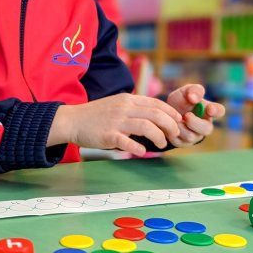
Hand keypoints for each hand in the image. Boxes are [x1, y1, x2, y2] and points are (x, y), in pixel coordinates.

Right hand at [47, 93, 181, 155]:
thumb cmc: (96, 115)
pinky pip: (126, 141)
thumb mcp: (117, 104)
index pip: (156, 103)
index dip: (171, 112)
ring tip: (161, 144)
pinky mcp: (107, 135)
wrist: (73, 120)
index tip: (179, 121)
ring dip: (158, 136)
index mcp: (128, 99)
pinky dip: (137, 147)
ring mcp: (116, 121)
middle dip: (170, 125)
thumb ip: (134, 108)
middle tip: (174, 135)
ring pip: (145, 126)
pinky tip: (142, 152)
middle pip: (155, 114)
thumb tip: (154, 116)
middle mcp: (124, 108)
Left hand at [166, 84, 224, 146]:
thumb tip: (194, 98)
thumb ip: (193, 90)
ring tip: (175, 119)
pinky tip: (170, 126)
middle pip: (207, 129)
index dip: (216, 111)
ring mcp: (195, 136)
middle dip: (195, 123)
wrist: (166, 112)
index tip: (209, 108)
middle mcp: (205, 125)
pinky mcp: (184, 142)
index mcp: (209, 110)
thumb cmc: (181, 101)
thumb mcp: (185, 91)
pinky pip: (179, 141)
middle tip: (186, 115)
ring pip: (191, 137)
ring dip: (181, 127)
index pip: (219, 111)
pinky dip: (173, 132)